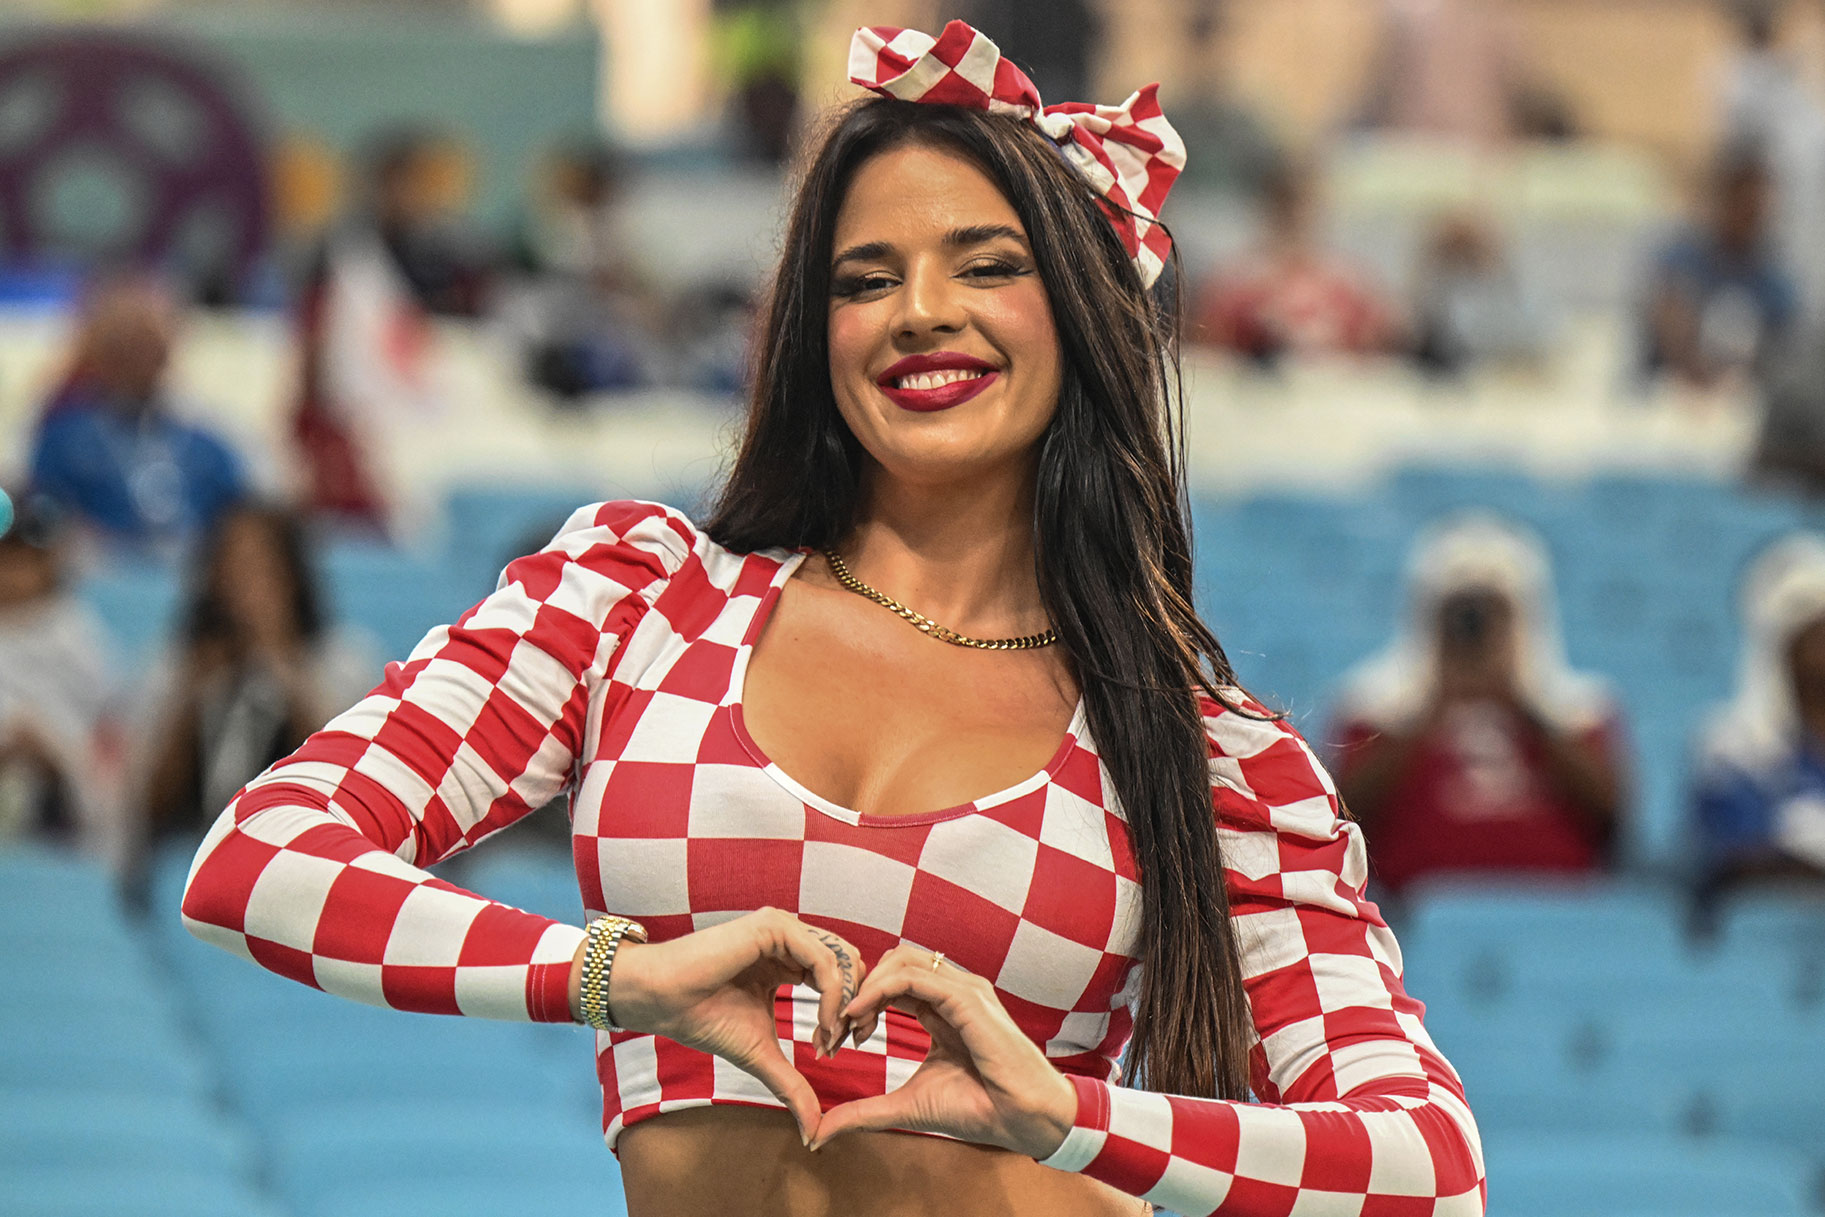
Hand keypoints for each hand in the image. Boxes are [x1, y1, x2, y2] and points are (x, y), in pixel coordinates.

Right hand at [600, 907, 864, 1144]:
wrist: (662, 1001)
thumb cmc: (703, 1020)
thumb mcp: (761, 1054)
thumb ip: (792, 1084)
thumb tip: (813, 1135)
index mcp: (788, 958)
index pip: (839, 977)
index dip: (845, 1013)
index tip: (834, 1052)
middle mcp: (790, 939)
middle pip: (849, 965)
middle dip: (854, 1006)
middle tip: (845, 1044)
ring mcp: (783, 929)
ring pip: (842, 961)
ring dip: (845, 1003)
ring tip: (829, 1039)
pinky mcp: (775, 927)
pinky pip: (823, 960)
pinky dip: (831, 995)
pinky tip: (821, 1025)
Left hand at [808, 945, 1077, 1159]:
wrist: (1023, 1120)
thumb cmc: (978, 1109)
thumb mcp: (907, 1106)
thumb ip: (865, 1111)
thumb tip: (819, 1132)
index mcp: (941, 1007)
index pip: (891, 982)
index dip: (859, 1002)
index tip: (838, 1038)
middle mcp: (952, 990)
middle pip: (891, 962)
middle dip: (857, 987)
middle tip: (837, 1027)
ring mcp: (962, 989)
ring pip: (899, 961)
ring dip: (864, 987)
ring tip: (847, 1022)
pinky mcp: (968, 998)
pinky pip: (913, 978)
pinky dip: (879, 990)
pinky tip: (859, 1015)